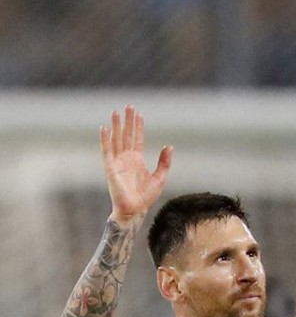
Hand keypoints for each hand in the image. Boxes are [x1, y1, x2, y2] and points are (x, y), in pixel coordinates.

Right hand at [100, 105, 172, 221]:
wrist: (135, 210)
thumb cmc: (146, 197)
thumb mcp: (160, 177)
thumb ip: (164, 162)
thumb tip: (169, 146)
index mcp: (137, 160)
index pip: (137, 139)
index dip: (138, 126)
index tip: (138, 113)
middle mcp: (126, 158)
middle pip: (126, 135)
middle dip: (127, 121)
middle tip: (128, 106)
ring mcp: (118, 162)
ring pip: (116, 140)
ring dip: (116, 126)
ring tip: (116, 112)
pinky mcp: (110, 168)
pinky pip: (107, 151)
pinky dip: (105, 140)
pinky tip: (104, 129)